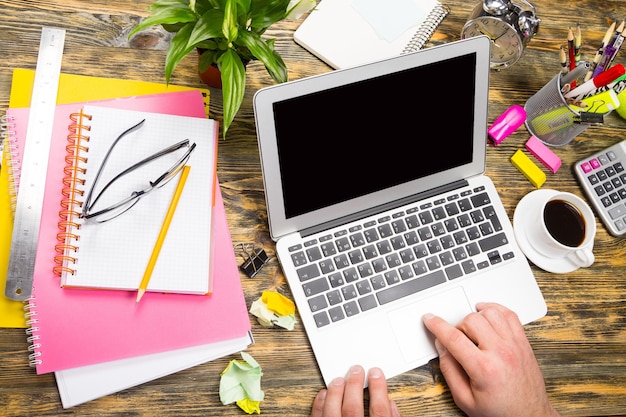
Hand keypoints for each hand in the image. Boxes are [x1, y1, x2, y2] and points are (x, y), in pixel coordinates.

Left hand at [310, 365, 400, 416]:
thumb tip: (391, 405)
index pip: (379, 411)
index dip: (378, 390)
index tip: (376, 374)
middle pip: (353, 408)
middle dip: (354, 386)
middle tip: (357, 370)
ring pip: (332, 412)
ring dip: (335, 393)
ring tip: (339, 380)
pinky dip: (320, 405)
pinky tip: (324, 394)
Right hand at [423, 302, 559, 416]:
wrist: (529, 416)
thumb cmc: (500, 411)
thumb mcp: (464, 399)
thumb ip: (449, 370)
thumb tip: (442, 346)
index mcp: (484, 369)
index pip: (454, 338)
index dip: (437, 325)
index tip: (430, 319)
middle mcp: (501, 353)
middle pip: (471, 320)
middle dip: (458, 327)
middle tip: (457, 340)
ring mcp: (515, 345)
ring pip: (490, 313)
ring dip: (476, 317)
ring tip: (472, 330)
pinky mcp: (523, 342)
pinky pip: (509, 314)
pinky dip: (496, 310)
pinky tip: (488, 316)